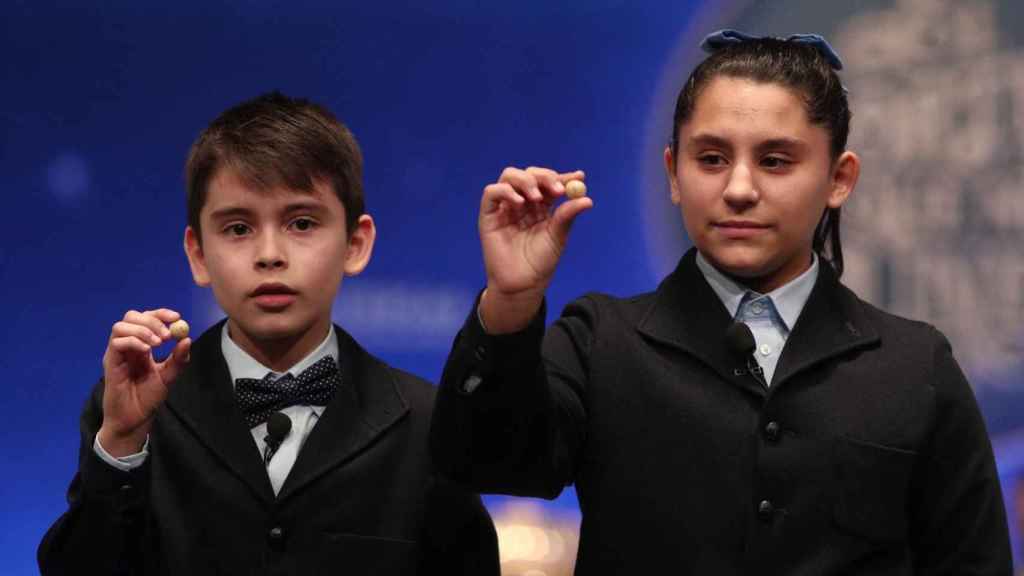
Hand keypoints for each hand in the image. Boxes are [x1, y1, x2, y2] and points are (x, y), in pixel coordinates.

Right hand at [97, 309, 190, 456]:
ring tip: (158, 344)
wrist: (135, 418)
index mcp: (142, 344)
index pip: (147, 318)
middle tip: (167, 335)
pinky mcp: (110, 362)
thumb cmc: (148, 397)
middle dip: (151, 320)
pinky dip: (133, 341)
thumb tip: (187, 339)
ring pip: (121, 326)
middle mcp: (128, 345)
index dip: (161, 314)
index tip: (176, 317)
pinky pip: (116, 342)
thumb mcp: (169, 376)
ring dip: (142, 329)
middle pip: (132, 316)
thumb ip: (178, 359)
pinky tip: (146, 351)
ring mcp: (117, 352)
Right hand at [478, 166, 592, 332]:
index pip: (550, 183)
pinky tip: (519, 203)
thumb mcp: (558, 236)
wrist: (523, 284)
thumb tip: (587, 199)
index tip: (577, 177)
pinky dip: (505, 191)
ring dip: (525, 181)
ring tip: (536, 197)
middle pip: (530, 174)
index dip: (562, 177)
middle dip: (544, 177)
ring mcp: (505, 207)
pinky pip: (492, 192)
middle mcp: (523, 202)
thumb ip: (567, 216)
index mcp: (541, 206)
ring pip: (509, 177)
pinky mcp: (489, 215)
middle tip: (556, 189)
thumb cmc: (540, 262)